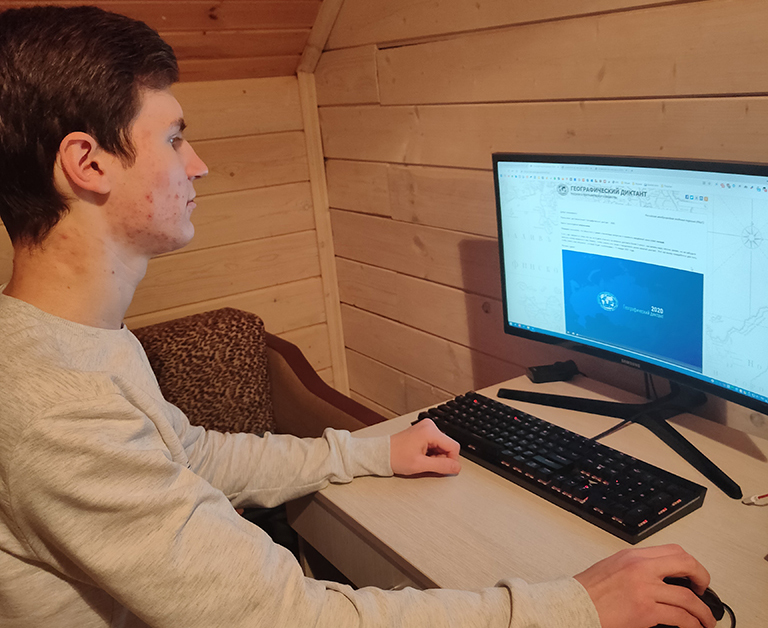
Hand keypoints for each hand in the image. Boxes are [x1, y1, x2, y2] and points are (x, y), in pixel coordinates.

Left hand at [390, 418, 460, 475]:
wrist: (382, 454)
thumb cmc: (395, 457)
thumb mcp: (420, 465)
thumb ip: (441, 466)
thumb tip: (456, 467)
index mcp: (430, 431)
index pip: (454, 447)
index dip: (451, 461)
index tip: (444, 468)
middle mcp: (429, 426)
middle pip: (448, 446)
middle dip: (441, 458)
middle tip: (426, 464)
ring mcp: (426, 428)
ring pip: (442, 446)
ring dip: (435, 456)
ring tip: (421, 460)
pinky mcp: (423, 432)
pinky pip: (435, 444)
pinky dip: (431, 453)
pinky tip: (420, 456)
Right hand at [574, 544, 715, 627]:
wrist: (575, 605)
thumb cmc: (589, 590)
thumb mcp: (614, 567)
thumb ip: (637, 567)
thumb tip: (660, 577)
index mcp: (633, 556)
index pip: (673, 550)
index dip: (691, 563)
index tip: (694, 575)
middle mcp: (641, 568)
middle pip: (686, 565)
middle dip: (702, 579)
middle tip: (705, 591)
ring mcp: (644, 589)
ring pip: (687, 598)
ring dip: (702, 611)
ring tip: (706, 619)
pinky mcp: (645, 611)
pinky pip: (679, 617)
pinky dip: (692, 624)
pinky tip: (694, 627)